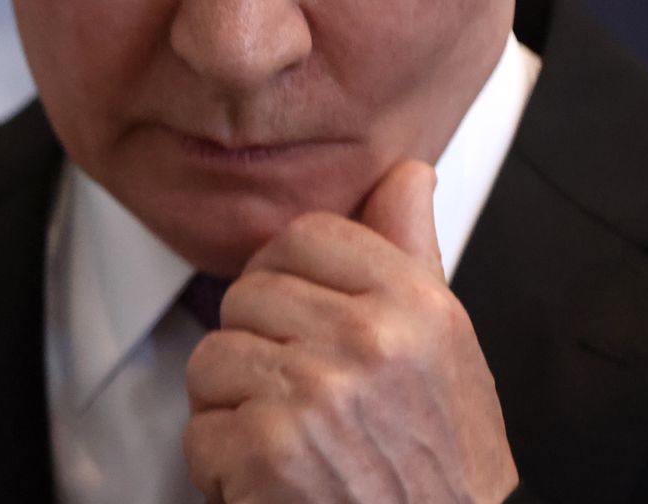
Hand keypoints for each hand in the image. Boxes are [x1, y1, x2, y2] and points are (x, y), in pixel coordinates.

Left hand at [182, 160, 518, 503]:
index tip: (296, 319)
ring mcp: (314, 395)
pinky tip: (272, 484)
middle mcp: (367, 341)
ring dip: (234, 413)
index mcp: (415, 306)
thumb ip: (414, 256)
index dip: (285, 277)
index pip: (305, 235)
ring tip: (289, 444)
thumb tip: (407, 175)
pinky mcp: (268, 452)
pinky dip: (223, 472)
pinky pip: (199, 433)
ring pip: (212, 360)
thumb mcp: (448, 353)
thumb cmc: (443, 471)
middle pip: (246, 296)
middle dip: (257, 352)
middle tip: (301, 402)